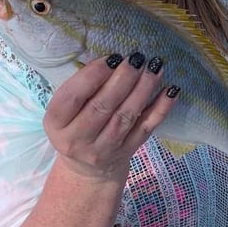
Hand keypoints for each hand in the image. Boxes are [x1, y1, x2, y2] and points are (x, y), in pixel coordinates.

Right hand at [43, 53, 178, 182]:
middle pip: (101, 107)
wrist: (87, 170)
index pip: (72, 98)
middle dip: (122, 79)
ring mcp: (104, 149)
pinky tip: (171, 91)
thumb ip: (81, 89)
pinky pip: (146, 129)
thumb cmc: (75, 127)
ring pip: (125, 116)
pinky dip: (160, 109)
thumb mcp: (65, 111)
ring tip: (154, 67)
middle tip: (136, 58)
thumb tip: (113, 60)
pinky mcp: (127, 152)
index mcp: (56, 124)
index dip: (92, 76)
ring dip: (143, 89)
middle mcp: (78, 140)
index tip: (111, 57)